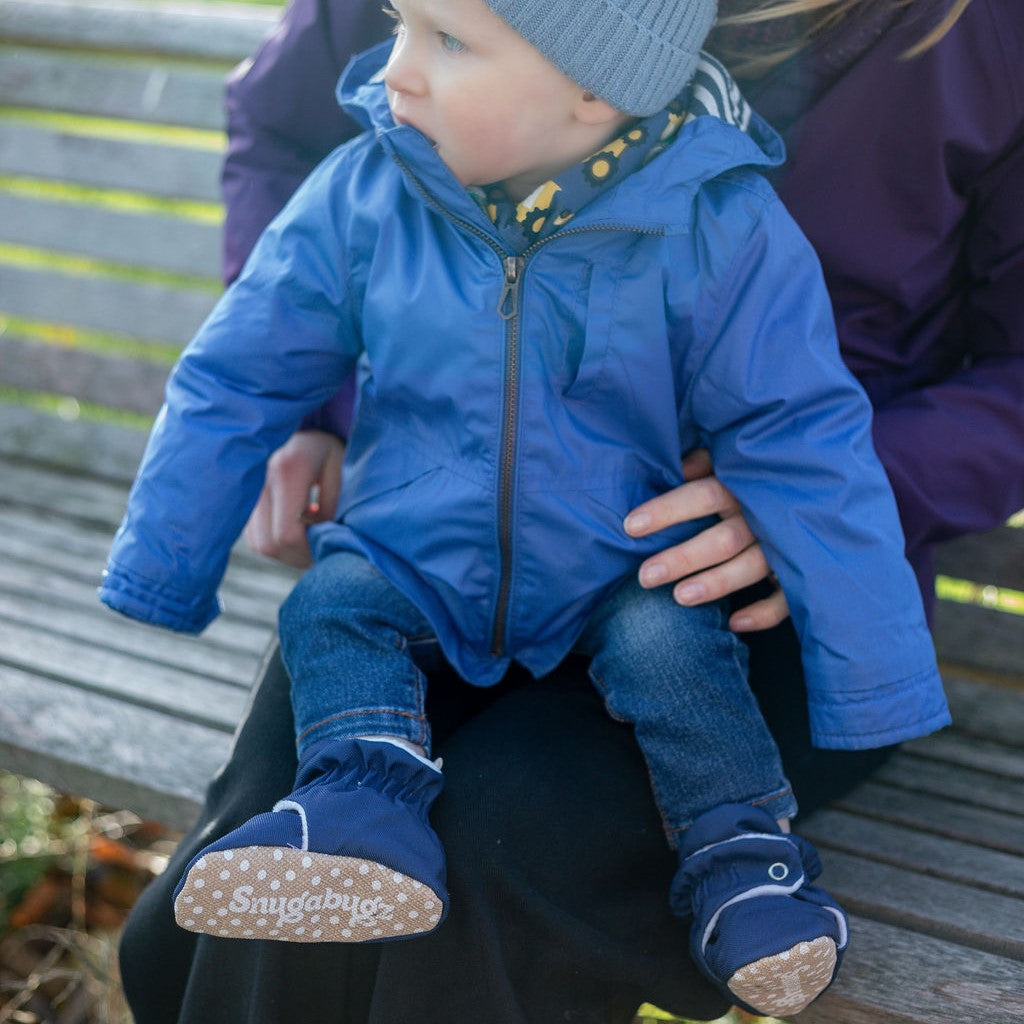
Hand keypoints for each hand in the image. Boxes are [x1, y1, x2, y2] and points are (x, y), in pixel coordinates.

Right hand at [244, 431, 344, 567]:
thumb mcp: (338, 467)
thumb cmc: (322, 445)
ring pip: (259, 544)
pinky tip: (293, 530)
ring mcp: (245, 492)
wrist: (289, 421)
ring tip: (308, 540)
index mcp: (287, 471)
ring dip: (285, 552)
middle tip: (320, 551)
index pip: (287, 533)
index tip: (326, 547)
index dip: (308, 550)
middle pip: (269, 544)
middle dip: (297, 557)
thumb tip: (320, 536)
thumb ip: (331, 503)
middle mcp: (259, 482)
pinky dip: (274, 542)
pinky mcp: (241, 500)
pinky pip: (253, 536)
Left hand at [623, 449, 788, 631]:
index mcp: (743, 486)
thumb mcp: (733, 462)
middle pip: (722, 539)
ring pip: (750, 567)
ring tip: (679, 597)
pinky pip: (787, 598)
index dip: (668, 510)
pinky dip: (764, 613)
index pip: (703, 495)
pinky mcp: (801, 571)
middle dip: (683, 558)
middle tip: (645, 576)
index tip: (630, 526)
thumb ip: (706, 462)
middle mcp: (764, 516)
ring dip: (715, 584)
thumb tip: (678, 467)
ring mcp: (785, 546)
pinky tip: (735, 623)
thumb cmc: (759, 478)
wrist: (820, 494)